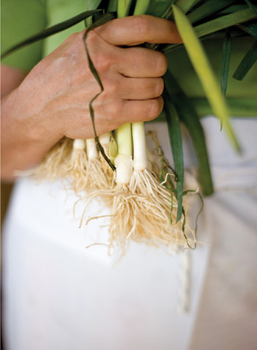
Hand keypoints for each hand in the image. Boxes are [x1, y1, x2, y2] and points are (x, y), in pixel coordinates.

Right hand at [1, 15, 181, 178]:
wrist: (41, 108)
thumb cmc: (58, 76)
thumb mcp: (77, 46)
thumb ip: (106, 40)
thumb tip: (140, 40)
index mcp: (97, 40)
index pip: (142, 28)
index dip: (167, 30)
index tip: (179, 35)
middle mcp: (106, 62)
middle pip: (156, 63)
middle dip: (157, 69)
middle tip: (146, 73)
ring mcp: (111, 90)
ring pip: (156, 87)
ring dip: (154, 89)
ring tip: (141, 91)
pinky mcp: (114, 114)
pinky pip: (152, 108)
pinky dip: (153, 106)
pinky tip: (143, 104)